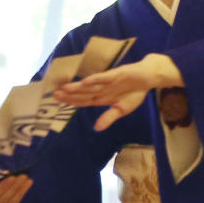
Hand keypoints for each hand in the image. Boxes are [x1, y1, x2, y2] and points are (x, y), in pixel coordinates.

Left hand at [52, 53, 183, 130]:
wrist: (149, 77)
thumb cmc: (134, 92)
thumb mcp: (122, 109)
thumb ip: (109, 118)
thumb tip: (96, 128)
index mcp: (101, 98)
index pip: (83, 101)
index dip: (71, 101)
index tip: (58, 102)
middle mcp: (101, 89)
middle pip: (83, 93)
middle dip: (69, 94)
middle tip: (54, 94)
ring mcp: (108, 81)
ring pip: (90, 85)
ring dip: (77, 87)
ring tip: (64, 88)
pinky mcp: (116, 74)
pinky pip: (104, 77)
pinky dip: (95, 79)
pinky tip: (84, 82)